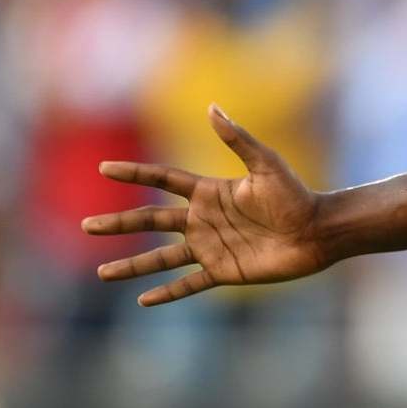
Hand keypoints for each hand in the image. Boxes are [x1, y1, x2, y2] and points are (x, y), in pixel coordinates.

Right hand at [86, 106, 328, 305]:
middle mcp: (204, 220)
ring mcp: (211, 247)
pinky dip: (167, 292)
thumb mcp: (266, 164)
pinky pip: (189, 284)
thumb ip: (238, 138)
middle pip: (151, 220)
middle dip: (119, 223)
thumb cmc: (296, 196)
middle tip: (87, 226)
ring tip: (102, 274)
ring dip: (132, 265)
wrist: (319, 232)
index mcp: (209, 193)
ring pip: (162, 257)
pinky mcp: (224, 271)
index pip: (162, 179)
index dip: (135, 173)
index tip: (105, 169)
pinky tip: (143, 300)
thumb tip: (211, 107)